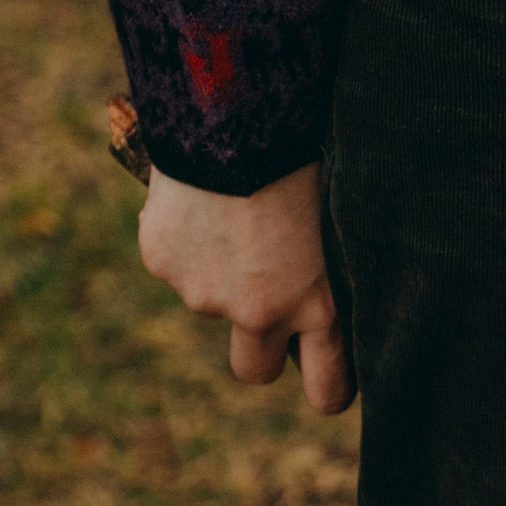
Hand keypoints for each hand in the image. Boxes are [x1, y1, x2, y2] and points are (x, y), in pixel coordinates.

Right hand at [137, 163, 354, 413]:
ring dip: (219, 271)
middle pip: (255, 370)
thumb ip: (333, 271)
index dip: (326, 387)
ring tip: (236, 209)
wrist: (241, 113)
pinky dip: (183, 234)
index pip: (327, 391)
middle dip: (261, 347)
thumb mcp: (343, 223)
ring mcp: (204, 292)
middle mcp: (260, 313)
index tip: (326, 378)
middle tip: (267, 300)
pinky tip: (201, 192)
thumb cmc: (310, 156)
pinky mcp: (162, 261)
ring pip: (210, 300)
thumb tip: (331, 290)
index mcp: (320, 307)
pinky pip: (174, 256)